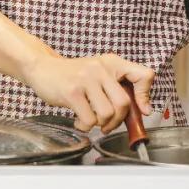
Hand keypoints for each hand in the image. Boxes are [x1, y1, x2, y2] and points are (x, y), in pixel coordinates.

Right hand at [22, 53, 154, 132]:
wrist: (43, 68)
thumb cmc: (74, 75)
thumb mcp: (99, 74)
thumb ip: (118, 87)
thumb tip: (143, 109)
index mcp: (112, 63)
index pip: (143, 75)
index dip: (145, 96)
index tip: (142, 110)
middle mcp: (101, 68)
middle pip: (124, 103)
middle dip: (118, 121)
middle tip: (109, 124)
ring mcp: (86, 79)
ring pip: (107, 113)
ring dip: (101, 124)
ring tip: (92, 121)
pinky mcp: (72, 92)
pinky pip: (89, 119)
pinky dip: (85, 126)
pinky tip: (79, 120)